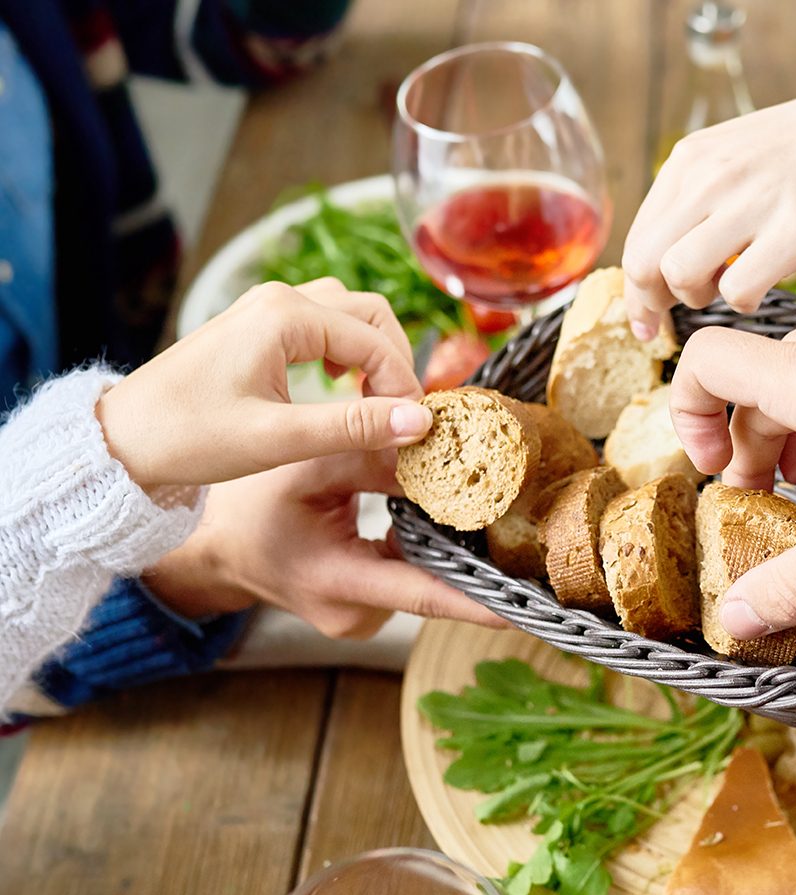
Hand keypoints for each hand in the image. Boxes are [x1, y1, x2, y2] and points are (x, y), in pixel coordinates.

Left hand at [97, 278, 432, 489]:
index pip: (375, 342)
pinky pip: (322, 324)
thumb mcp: (279, 439)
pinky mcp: (257, 328)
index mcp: (285, 316)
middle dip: (395, 363)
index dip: (404, 387)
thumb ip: (354, 427)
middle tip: (400, 416)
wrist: (123, 440)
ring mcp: (266, 310)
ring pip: (348, 315)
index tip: (415, 432)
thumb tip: (418, 421)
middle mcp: (278, 300)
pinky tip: (340, 386)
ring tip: (375, 404)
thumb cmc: (189, 437)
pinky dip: (346, 351)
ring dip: (373, 353)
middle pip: (370, 314)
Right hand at [143, 451, 503, 637]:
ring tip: (477, 518)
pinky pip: (404, 583)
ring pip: (419, 583)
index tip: (526, 606)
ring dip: (444, 552)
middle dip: (476, 568)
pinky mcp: (360, 613)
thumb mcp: (304, 467)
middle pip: (431, 589)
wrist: (215, 552)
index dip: (478, 603)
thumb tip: (435, 444)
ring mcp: (356, 620)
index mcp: (335, 581)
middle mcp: (351, 614)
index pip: (422, 595)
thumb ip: (370, 456)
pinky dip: (420, 555)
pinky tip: (431, 525)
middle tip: (525, 546)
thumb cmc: (248, 508)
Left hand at [622, 83, 795, 336]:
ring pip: (679, 276)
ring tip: (724, 289)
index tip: (648, 317)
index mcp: (691, 159)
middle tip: (673, 321)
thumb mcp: (736, 155)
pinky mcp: (789, 232)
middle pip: (645, 264)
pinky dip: (741, 303)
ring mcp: (749, 203)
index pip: (637, 239)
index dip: (636, 289)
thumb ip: (695, 195)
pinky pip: (734, 291)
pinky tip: (759, 290)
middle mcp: (711, 177)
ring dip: (696, 299)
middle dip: (653, 304)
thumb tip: (656, 255)